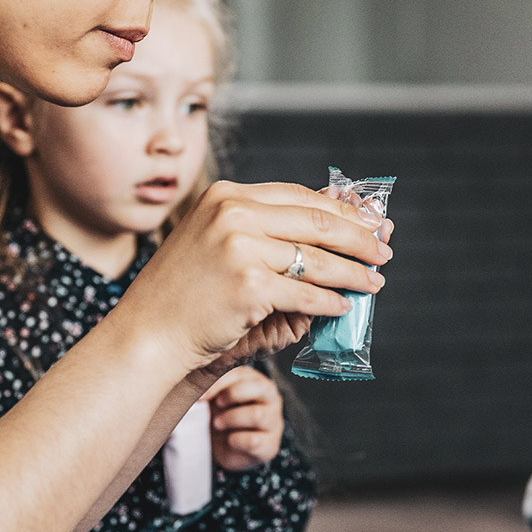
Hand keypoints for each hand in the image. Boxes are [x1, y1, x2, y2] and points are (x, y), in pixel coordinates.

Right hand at [111, 181, 392, 381]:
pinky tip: (343, 307)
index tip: (369, 222)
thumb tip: (336, 232)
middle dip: (359, 238)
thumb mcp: (216, 244)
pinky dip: (331, 303)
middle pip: (317, 222)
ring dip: (353, 274)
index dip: (341, 210)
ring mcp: (241, 248)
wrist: (147, 335)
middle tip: (383, 251)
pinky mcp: (250, 287)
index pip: (299, 196)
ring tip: (373, 283)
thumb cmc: (185, 296)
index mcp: (226, 196)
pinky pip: (307, 295)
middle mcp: (233, 213)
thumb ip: (265, 233)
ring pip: (318, 261)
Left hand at [202, 366, 284, 471]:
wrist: (219, 447)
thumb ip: (210, 385)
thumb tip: (194, 380)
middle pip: (259, 388)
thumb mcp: (212, 397)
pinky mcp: (271, 445)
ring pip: (258, 415)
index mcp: (255, 380)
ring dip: (232, 419)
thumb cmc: (216, 414)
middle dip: (232, 395)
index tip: (201, 395)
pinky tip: (229, 440)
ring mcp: (273, 422)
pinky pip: (255, 440)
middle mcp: (269, 398)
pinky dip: (237, 440)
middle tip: (216, 405)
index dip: (220, 382)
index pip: (242, 373)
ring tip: (217, 423)